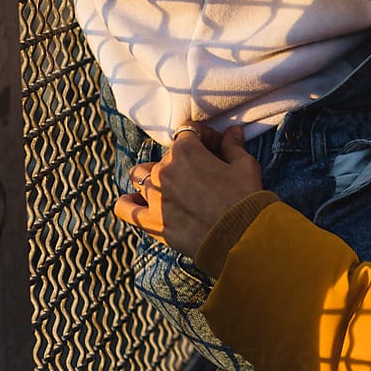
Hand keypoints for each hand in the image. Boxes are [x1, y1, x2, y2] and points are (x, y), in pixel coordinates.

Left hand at [114, 125, 263, 261]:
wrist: (241, 238)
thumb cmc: (245, 199)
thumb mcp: (245, 166)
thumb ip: (233, 146)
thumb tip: (233, 132)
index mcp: (185, 151)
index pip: (189, 134)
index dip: (205, 139)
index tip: (217, 148)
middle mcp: (164, 170)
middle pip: (166, 157)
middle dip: (184, 162)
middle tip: (202, 175)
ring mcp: (154, 196)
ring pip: (139, 176)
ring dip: (152, 177)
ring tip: (169, 187)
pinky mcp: (151, 220)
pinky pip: (125, 207)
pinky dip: (128, 202)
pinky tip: (137, 201)